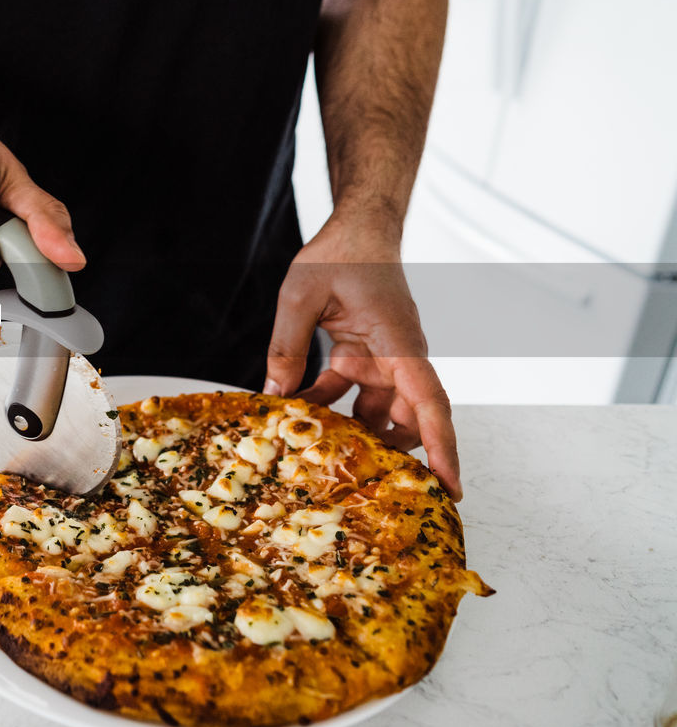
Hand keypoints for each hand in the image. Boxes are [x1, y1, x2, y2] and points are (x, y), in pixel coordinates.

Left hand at [263, 218, 461, 499]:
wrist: (356, 229)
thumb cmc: (339, 254)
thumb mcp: (300, 296)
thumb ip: (287, 345)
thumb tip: (275, 396)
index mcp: (398, 342)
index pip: (429, 402)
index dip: (441, 447)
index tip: (451, 486)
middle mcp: (399, 357)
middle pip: (408, 418)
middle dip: (398, 458)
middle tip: (378, 498)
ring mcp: (384, 359)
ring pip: (378, 412)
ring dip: (357, 437)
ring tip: (329, 468)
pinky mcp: (364, 357)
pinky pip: (352, 394)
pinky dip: (331, 410)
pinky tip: (300, 421)